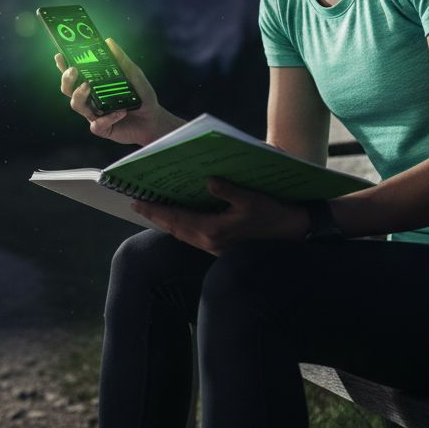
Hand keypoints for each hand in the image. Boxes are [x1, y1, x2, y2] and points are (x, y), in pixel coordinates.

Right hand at [55, 38, 175, 145]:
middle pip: (68, 89)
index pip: (74, 74)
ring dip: (79, 96)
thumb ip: (121, 60)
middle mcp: (90, 98)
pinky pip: (96, 124)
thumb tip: (108, 41)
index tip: (60, 56)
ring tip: (88, 87)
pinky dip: (108, 117)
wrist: (153, 120)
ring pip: (76, 105)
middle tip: (74, 70)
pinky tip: (121, 112)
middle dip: (67, 79)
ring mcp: (94, 114)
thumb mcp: (134, 74)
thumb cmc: (142, 96)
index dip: (64, 66)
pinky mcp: (101, 128)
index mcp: (94, 84)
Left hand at [132, 177, 310, 255]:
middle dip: (155, 216)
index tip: (136, 201)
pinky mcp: (220, 246)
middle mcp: (209, 241)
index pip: (175, 219)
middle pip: (173, 228)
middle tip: (137, 203)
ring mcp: (214, 246)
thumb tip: (208, 180)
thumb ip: (228, 190)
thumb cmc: (273, 215)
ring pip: (182, 234)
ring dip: (166, 222)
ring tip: (153, 209)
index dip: (154, 210)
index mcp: (212, 230)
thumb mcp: (252, 199)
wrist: (292, 234)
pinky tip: (179, 217)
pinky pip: (192, 236)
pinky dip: (180, 226)